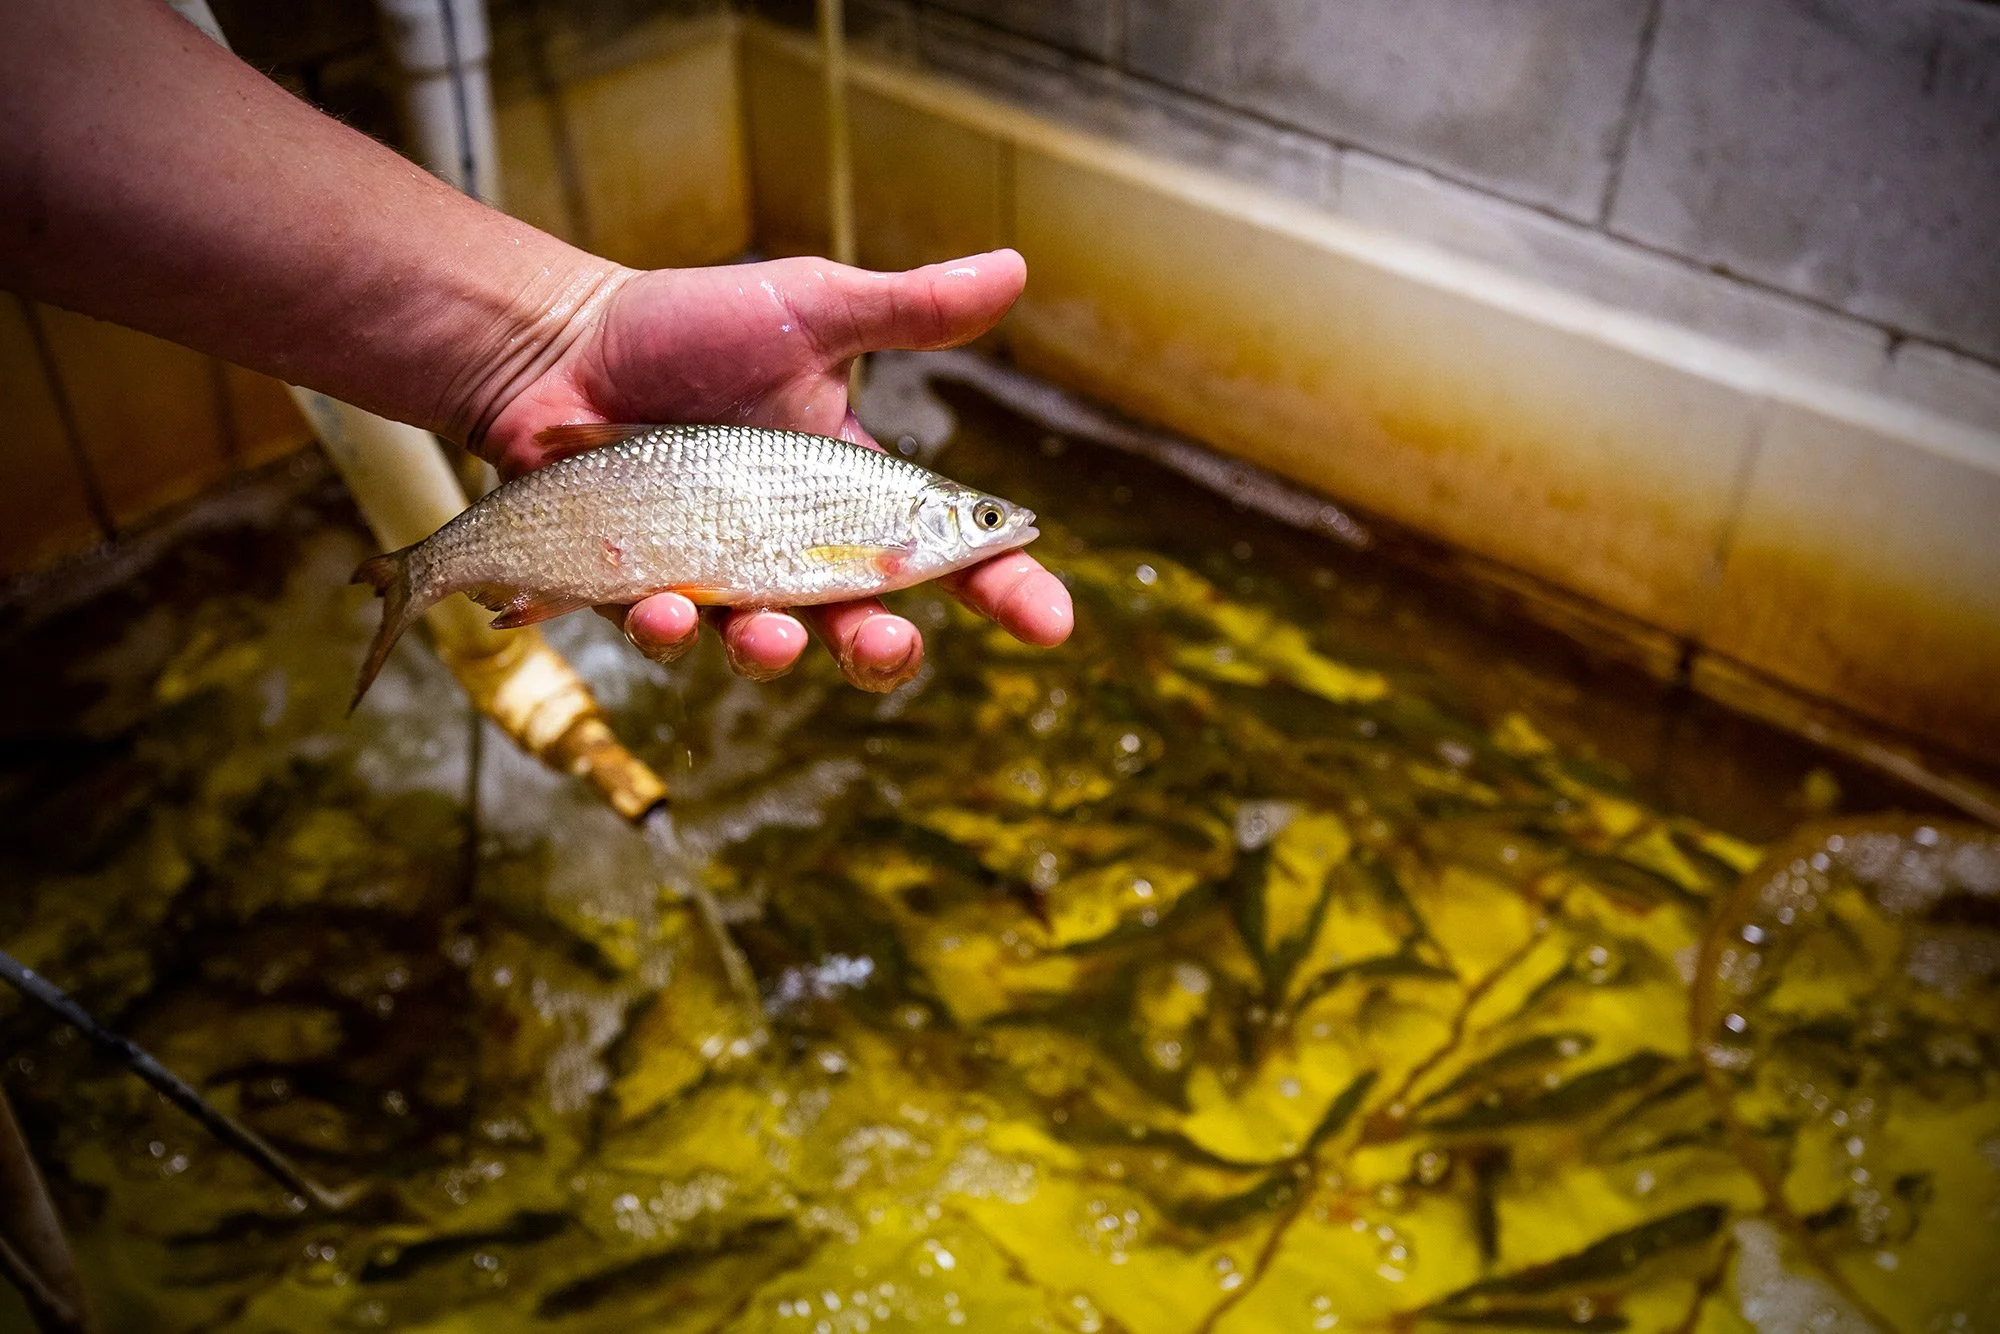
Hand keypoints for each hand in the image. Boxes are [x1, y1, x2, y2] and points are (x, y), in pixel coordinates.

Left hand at [479, 249, 1071, 690]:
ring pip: (772, 648)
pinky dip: (671, 633)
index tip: (1050, 623)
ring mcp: (719, 578)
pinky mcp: (642, 592)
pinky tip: (663, 610)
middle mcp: (793, 548)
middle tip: (889, 644)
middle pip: (867, 628)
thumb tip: (1016, 268)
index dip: (1006, 589)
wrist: (560, 345)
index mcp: (848, 490)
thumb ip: (908, 310)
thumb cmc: (686, 327)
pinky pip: (669, 637)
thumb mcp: (810, 309)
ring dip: (778, 653)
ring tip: (769, 635)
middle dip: (885, 651)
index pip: (946, 552)